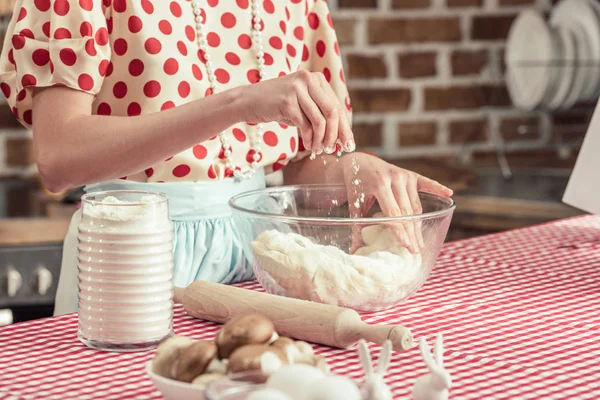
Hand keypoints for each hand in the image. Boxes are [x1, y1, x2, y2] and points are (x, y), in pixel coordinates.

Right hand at [236, 70, 353, 153]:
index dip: (344, 127)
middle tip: (333, 149)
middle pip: (333, 112)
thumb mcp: (301, 104)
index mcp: (316, 79)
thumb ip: (319, 113)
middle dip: (336, 134)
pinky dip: (309, 138)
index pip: (337, 105)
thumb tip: (341, 137)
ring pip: (320, 120)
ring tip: (318, 149)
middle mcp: (308, 79)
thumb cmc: (276, 105)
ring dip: (322, 139)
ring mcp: (297, 89)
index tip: (348, 144)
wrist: (247, 101)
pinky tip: (308, 145)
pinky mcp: (287, 101)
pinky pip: (305, 125)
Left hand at [339, 153, 452, 252]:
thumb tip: (355, 249)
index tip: (406, 245)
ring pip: (416, 205)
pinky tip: (449, 195)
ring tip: (420, 242)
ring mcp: (405, 175)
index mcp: (379, 184)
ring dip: (418, 224)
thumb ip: (357, 224)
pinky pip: (427, 184)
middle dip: (411, 233)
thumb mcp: (354, 203)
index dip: (400, 230)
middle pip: (407, 211)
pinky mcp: (411, 174)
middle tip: (415, 251)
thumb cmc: (356, 185)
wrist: (360, 162)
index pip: (393, 212)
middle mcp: (395, 178)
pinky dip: (437, 189)